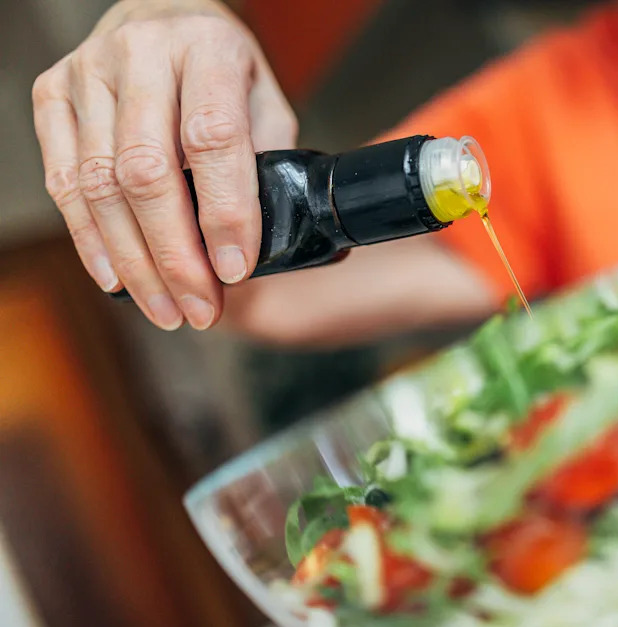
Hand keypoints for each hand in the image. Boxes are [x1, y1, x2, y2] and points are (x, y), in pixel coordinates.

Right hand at [32, 0, 296, 329]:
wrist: (166, 13)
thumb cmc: (224, 67)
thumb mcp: (266, 101)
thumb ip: (266, 163)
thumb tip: (256, 246)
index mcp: (208, 47)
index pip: (212, 140)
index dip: (225, 214)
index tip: (235, 271)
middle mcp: (142, 53)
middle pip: (149, 173)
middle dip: (175, 256)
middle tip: (200, 308)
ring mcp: (88, 73)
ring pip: (102, 185)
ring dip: (135, 261)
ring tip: (167, 308)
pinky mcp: (53, 95)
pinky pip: (64, 180)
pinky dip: (90, 239)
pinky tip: (117, 277)